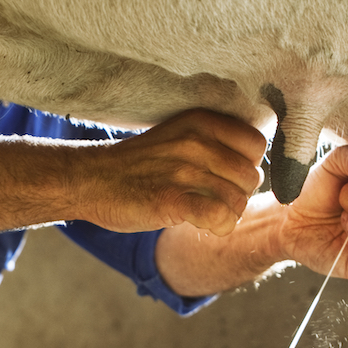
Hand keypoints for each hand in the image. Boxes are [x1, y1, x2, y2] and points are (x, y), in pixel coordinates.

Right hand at [74, 109, 267, 237]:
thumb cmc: (138, 164)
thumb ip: (215, 142)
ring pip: (238, 200)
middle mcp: (196, 141)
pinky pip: (220, 217)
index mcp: (202, 121)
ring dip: (226, 214)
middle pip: (251, 176)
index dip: (247, 165)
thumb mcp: (179, 136)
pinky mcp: (172, 199)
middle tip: (212, 199)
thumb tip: (254, 165)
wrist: (91, 179)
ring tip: (203, 212)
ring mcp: (184, 170)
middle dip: (237, 194)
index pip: (257, 144)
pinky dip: (218, 227)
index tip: (225, 177)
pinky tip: (201, 224)